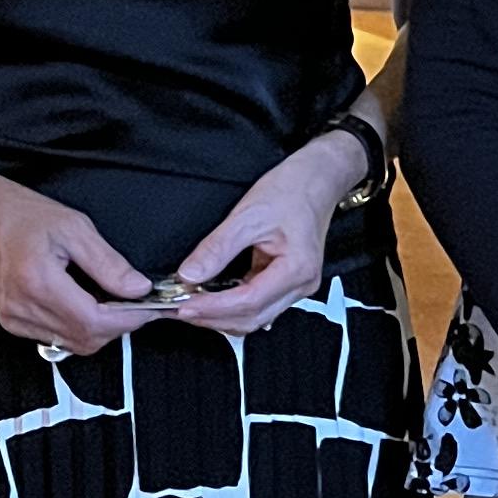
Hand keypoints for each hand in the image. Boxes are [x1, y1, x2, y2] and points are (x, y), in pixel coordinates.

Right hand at [0, 172, 156, 351]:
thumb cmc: (18, 213)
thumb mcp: (73, 227)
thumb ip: (108, 263)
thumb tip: (138, 289)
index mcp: (38, 282)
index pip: (95, 322)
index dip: (129, 319)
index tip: (149, 307)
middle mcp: (22, 308)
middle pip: (86, 339)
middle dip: (118, 326)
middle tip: (136, 304)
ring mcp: (13, 318)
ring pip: (72, 343)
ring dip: (99, 329)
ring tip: (114, 302)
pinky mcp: (10, 321)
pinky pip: (54, 337)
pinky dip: (77, 327)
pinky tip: (86, 305)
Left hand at [162, 127, 372, 336]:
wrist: (317, 179)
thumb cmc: (291, 191)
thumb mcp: (247, 215)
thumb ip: (217, 248)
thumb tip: (189, 274)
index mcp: (297, 269)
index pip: (249, 301)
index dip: (213, 308)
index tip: (183, 305)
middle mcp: (302, 285)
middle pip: (252, 319)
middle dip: (213, 318)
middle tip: (179, 309)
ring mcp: (297, 287)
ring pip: (255, 318)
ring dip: (222, 317)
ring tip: (191, 305)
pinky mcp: (289, 284)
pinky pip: (259, 306)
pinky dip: (233, 308)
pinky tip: (213, 300)